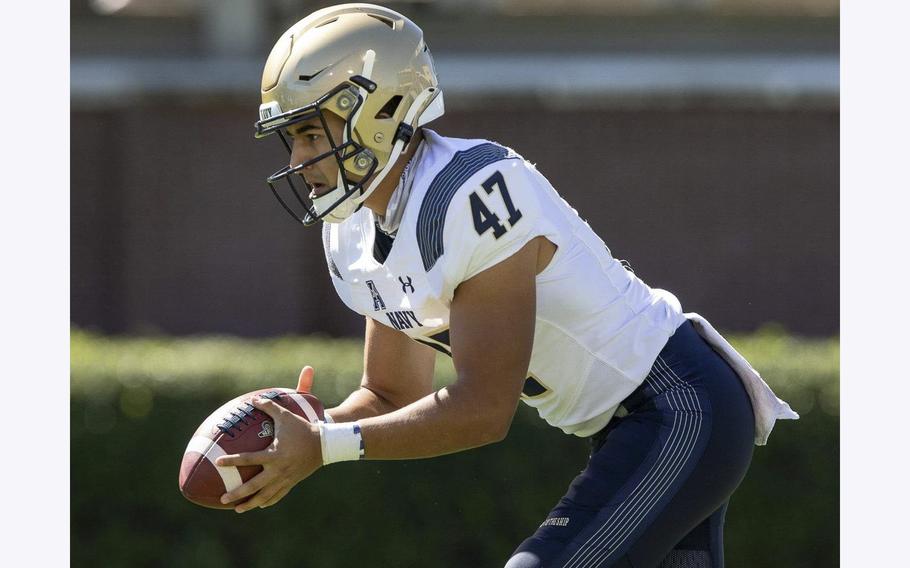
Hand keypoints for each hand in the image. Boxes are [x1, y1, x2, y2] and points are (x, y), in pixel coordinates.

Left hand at [215, 367, 322, 512]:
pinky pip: (278, 495)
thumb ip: (269, 407)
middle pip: (254, 485)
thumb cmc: (303, 428)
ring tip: (237, 509)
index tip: (218, 463)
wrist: (325, 444)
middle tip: (223, 498)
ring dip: (250, 503)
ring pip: (265, 495)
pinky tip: (260, 505)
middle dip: (238, 493)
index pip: (248, 458)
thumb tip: (253, 399)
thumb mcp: (286, 416)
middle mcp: (278, 469)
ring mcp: (285, 478)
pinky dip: (268, 501)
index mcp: (274, 454)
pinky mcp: (292, 482)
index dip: (232, 461)